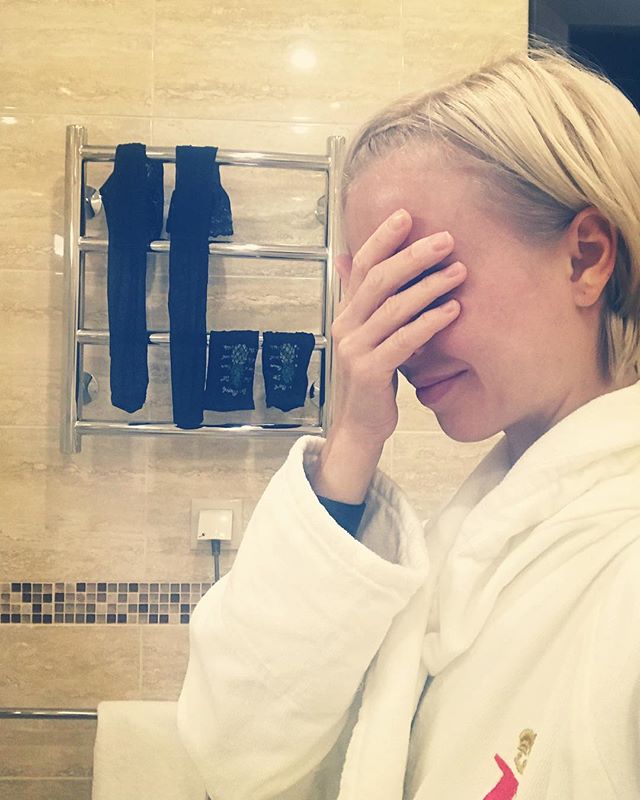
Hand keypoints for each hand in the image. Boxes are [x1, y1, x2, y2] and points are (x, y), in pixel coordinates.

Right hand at [330, 208, 466, 444]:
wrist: (360, 426)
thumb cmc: (373, 378)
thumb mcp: (370, 336)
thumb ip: (372, 304)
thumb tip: (365, 266)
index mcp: (346, 313)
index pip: (361, 267)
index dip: (381, 239)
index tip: (406, 215)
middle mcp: (345, 326)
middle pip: (378, 281)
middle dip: (413, 256)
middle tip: (446, 239)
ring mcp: (355, 349)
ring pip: (394, 308)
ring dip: (429, 286)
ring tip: (459, 271)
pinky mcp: (370, 371)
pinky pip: (403, 340)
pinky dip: (429, 322)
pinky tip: (452, 310)